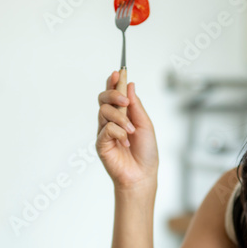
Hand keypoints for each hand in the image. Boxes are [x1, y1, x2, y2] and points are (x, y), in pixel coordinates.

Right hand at [96, 72, 158, 190]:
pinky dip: (118, 132)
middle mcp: (111, 121)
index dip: (114, 82)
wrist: (143, 175)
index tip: (118, 72)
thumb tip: (130, 85)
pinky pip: (106, 129)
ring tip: (131, 130)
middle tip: (125, 101)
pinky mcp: (101, 144)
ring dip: (120, 118)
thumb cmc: (146, 152)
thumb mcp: (145, 124)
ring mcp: (104, 132)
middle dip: (113, 94)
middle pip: (103, 99)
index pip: (114, 94)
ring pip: (104, 111)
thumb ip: (136, 106)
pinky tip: (126, 140)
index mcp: (122, 115)